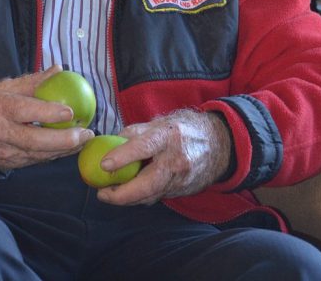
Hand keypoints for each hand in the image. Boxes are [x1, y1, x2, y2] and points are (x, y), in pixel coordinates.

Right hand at [0, 65, 94, 171]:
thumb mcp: (6, 88)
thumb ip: (33, 81)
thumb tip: (58, 69)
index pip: (23, 110)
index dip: (47, 112)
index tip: (70, 112)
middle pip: (33, 140)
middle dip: (62, 140)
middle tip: (85, 133)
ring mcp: (3, 151)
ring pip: (38, 154)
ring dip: (64, 149)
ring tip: (85, 139)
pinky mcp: (9, 164)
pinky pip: (36, 160)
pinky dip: (55, 154)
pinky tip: (71, 147)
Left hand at [96, 110, 231, 205]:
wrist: (218, 144)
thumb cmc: (183, 129)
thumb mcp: (160, 122)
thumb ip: (135, 133)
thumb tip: (112, 143)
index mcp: (169, 135)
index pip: (144, 147)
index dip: (123, 156)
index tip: (104, 164)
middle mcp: (177, 160)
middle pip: (148, 184)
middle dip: (122, 194)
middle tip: (102, 194)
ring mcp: (182, 179)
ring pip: (151, 195)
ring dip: (128, 198)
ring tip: (109, 194)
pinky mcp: (183, 191)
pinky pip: (158, 196)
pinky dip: (142, 196)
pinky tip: (129, 192)